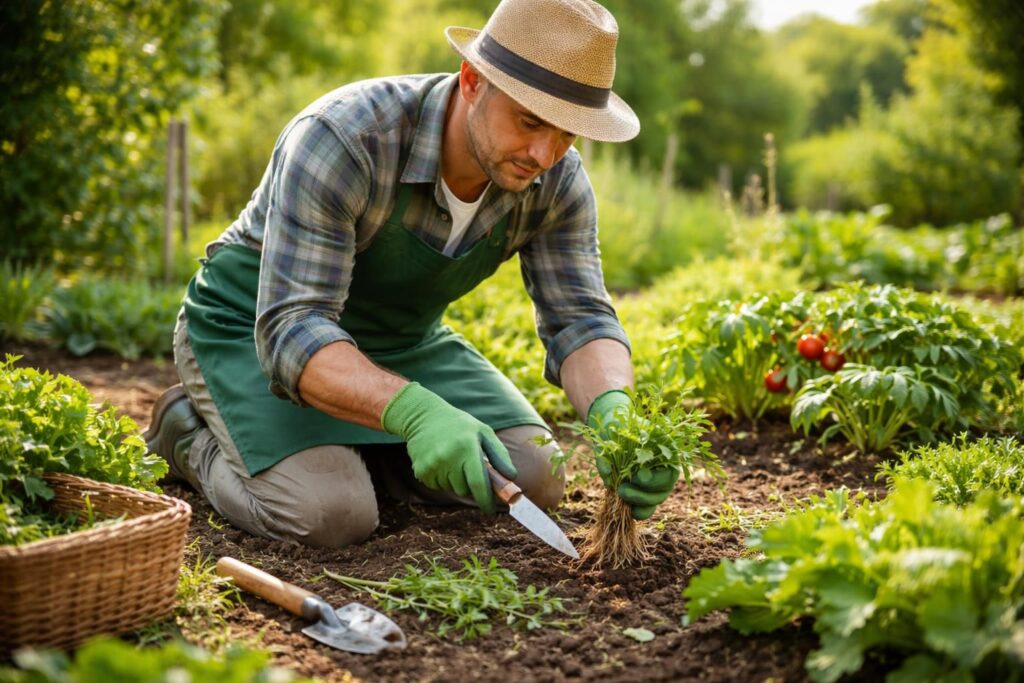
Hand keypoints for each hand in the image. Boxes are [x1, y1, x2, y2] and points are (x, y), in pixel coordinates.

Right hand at [381, 382, 516, 514]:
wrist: (424, 416)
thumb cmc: (460, 425)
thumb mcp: (483, 432)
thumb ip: (499, 455)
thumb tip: (512, 477)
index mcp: (467, 447)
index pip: (478, 483)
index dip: (486, 501)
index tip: (491, 511)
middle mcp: (448, 457)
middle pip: (465, 490)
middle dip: (470, 484)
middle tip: (468, 466)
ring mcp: (432, 465)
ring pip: (451, 488)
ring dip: (456, 480)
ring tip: (452, 459)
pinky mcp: (421, 471)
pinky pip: (438, 486)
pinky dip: (442, 479)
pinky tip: (440, 460)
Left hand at [587, 389, 678, 519]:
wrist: (613, 427)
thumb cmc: (619, 426)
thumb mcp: (615, 432)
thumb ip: (613, 450)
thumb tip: (608, 476)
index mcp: (666, 451)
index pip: (669, 471)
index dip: (654, 479)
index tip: (638, 476)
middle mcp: (664, 469)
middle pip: (663, 491)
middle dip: (642, 495)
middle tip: (622, 490)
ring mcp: (655, 483)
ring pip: (654, 501)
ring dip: (639, 504)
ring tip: (620, 495)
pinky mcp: (642, 492)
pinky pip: (645, 507)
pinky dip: (637, 511)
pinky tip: (627, 510)